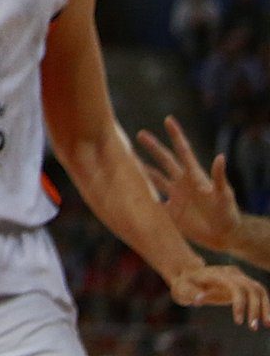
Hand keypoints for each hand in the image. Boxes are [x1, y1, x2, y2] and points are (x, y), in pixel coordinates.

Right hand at [137, 114, 241, 252]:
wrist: (224, 235)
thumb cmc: (228, 213)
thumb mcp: (224, 194)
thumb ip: (219, 177)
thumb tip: (221, 157)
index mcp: (194, 176)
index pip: (183, 151)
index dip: (176, 135)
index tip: (168, 119)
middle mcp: (182, 182)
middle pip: (165, 160)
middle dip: (153, 147)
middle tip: (140, 134)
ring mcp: (175, 196)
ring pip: (155, 178)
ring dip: (142, 169)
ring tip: (128, 159)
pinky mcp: (170, 211)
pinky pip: (152, 201)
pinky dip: (141, 196)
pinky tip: (127, 191)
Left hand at [166, 263, 266, 329]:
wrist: (189, 275)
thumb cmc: (185, 284)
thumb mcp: (183, 288)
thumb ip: (191, 292)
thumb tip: (198, 299)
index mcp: (218, 274)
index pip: (236, 287)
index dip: (240, 304)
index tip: (238, 322)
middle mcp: (232, 273)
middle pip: (251, 288)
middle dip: (254, 308)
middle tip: (252, 327)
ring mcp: (239, 277)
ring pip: (259, 290)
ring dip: (265, 307)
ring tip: (266, 325)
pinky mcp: (244, 283)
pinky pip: (259, 293)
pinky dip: (264, 305)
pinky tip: (266, 320)